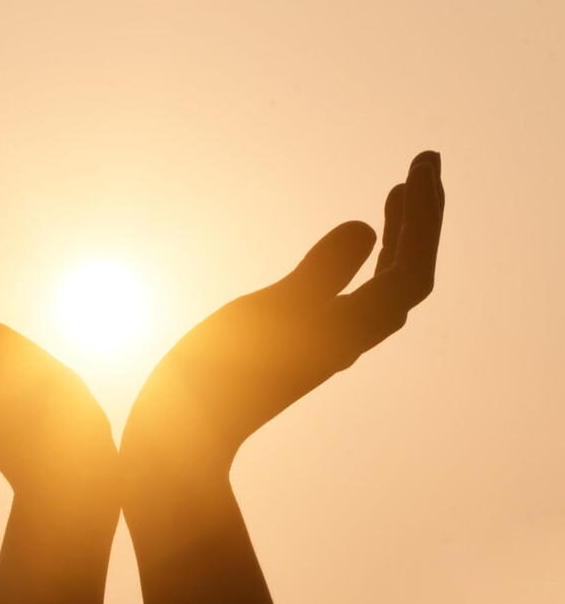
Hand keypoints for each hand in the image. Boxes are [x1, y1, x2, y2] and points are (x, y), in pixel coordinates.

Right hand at [122, 151, 444, 478]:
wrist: (179, 442)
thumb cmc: (215, 380)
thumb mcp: (265, 315)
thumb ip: (317, 274)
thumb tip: (365, 230)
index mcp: (347, 330)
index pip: (411, 269)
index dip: (425, 216)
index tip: (423, 161)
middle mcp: (345, 339)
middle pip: (407, 278)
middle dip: (420, 221)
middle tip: (423, 165)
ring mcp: (321, 347)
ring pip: (383, 290)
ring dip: (397, 240)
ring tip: (396, 199)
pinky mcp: (295, 349)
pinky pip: (350, 298)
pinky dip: (361, 265)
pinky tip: (341, 256)